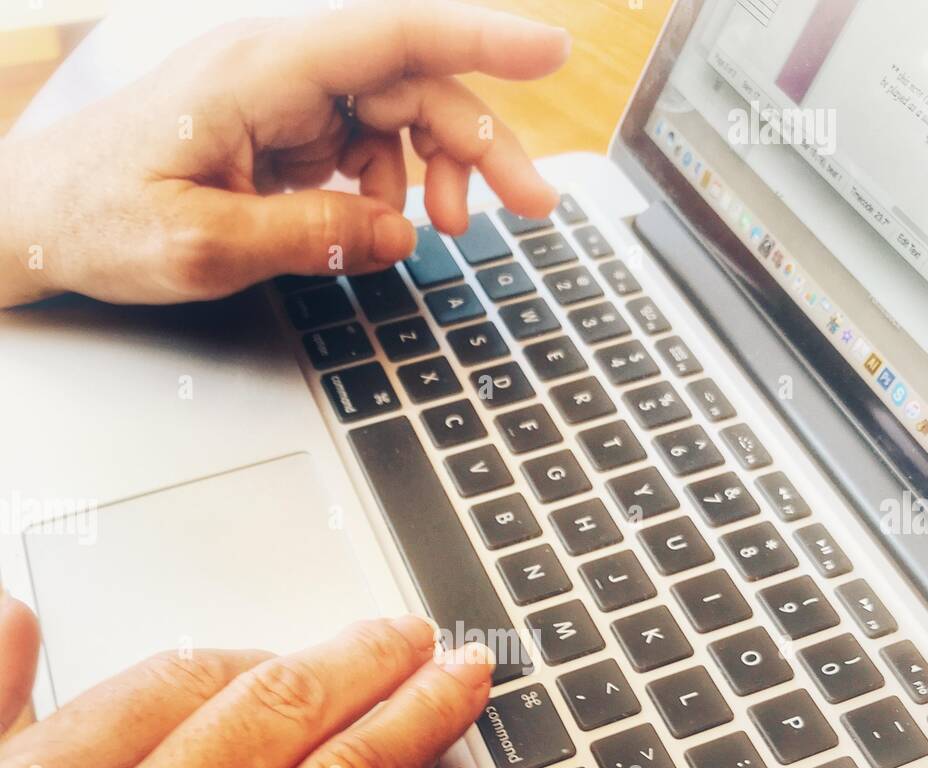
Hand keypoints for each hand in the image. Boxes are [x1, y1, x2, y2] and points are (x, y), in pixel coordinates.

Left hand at [0, 0, 568, 305]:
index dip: (480, 37)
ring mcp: (280, 99)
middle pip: (409, 80)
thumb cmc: (99, 218)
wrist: (39, 218)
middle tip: (530, 203)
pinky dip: (391, 185)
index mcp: (258, 72)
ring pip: (393, 114)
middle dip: (479, 138)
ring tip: (451, 230)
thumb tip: (396, 233)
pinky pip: (360, 145)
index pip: (390, 35)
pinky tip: (393, 223)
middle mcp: (277, 70)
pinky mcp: (278, 132)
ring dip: (437, 168)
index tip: (552, 51)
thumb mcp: (204, 247)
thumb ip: (308, 237)